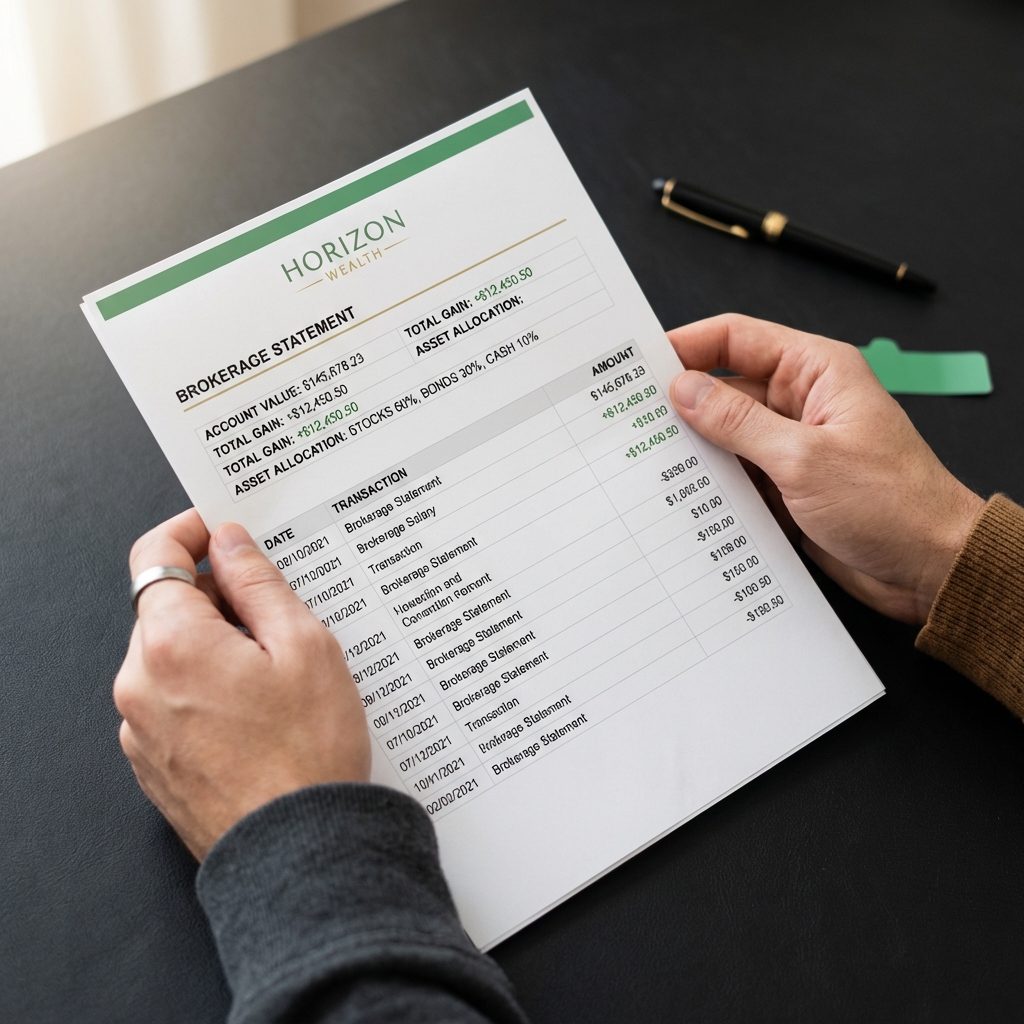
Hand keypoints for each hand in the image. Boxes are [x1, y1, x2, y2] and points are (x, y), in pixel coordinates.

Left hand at [114, 510, 369, 859]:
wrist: (298, 852)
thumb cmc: (308, 753)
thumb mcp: (304, 646)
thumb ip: (259, 583)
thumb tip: (231, 543)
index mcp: (172, 644)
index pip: (157, 555)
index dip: (191, 532)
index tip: (222, 530)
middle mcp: (140, 683)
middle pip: (166, 608)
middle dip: (216, 598)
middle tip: (277, 613)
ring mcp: (140, 729)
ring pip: (172, 656)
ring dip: (215, 646)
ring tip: (278, 674)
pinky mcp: (153, 762)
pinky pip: (173, 701)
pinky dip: (207, 689)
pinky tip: (259, 712)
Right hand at [667, 314, 984, 623]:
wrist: (929, 568)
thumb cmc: (893, 504)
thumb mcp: (804, 458)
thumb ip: (737, 422)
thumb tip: (684, 390)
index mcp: (815, 372)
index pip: (736, 339)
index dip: (687, 345)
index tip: (641, 363)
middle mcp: (800, 403)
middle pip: (724, 388)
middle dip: (681, 404)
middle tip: (633, 420)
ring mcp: (790, 446)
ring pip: (725, 436)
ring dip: (695, 450)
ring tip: (649, 461)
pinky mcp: (785, 486)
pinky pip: (736, 476)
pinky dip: (712, 485)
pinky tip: (682, 496)